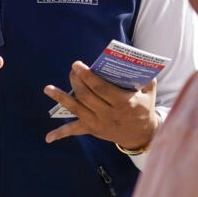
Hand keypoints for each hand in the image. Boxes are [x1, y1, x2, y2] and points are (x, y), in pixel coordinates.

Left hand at [43, 61, 158, 149]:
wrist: (143, 134)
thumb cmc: (144, 106)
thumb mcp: (149, 90)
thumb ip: (144, 75)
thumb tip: (131, 59)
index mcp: (123, 103)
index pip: (101, 88)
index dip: (87, 76)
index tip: (77, 64)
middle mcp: (109, 114)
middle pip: (86, 96)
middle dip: (76, 81)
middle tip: (72, 69)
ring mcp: (99, 123)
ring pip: (76, 110)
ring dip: (61, 98)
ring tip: (48, 88)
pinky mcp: (92, 130)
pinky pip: (75, 131)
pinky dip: (61, 134)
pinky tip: (48, 138)